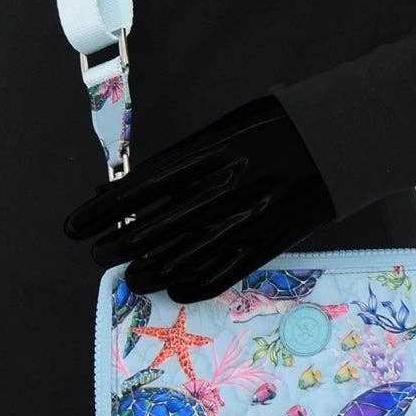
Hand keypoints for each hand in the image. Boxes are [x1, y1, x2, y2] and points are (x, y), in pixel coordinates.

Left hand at [62, 94, 335, 302]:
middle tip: (99, 255)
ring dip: (149, 270)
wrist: (340, 140)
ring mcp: (247, 219)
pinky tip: (172, 288)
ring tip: (130, 276)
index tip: (75, 226)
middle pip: (154, 227)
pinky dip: (192, 285)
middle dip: (117, 245)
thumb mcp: (225, 129)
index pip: (139, 189)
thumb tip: (120, 189)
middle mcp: (224, 188)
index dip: (102, 212)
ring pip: (183, 257)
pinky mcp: (268, 243)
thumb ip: (175, 161)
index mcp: (209, 152)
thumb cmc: (276, 127)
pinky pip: (221, 274)